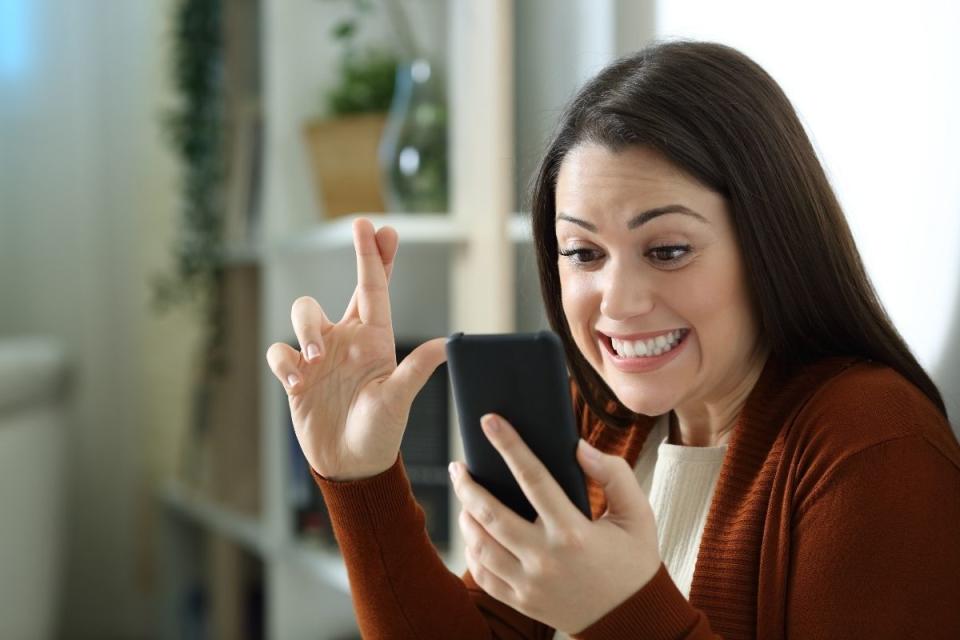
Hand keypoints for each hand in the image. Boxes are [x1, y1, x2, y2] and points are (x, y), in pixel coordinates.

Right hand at [265, 218, 446, 480]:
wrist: (349, 465)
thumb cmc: (380, 432)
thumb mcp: (398, 399)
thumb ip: (416, 370)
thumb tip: (449, 344)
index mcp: (375, 340)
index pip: (375, 290)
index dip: (376, 256)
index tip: (377, 225)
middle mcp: (346, 340)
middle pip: (347, 287)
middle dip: (357, 257)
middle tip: (361, 227)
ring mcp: (318, 356)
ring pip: (304, 313)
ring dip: (306, 329)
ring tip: (314, 360)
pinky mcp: (295, 376)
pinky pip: (279, 351)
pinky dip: (284, 361)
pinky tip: (296, 381)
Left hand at [449, 414, 660, 634]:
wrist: (631, 617)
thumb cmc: (633, 561)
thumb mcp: (637, 515)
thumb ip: (613, 475)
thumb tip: (578, 447)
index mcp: (574, 533)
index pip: (533, 478)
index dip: (509, 445)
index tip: (490, 421)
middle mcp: (546, 559)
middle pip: (492, 514)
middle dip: (468, 485)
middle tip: (458, 466)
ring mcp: (530, 584)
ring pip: (480, 545)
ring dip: (465, 516)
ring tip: (464, 496)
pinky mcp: (521, 602)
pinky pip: (483, 575)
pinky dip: (471, 551)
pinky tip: (474, 532)